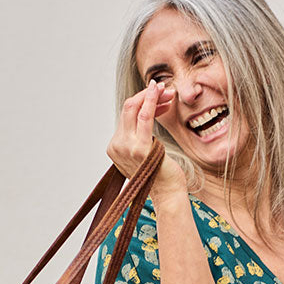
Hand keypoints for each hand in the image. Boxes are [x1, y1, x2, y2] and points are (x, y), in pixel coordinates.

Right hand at [106, 79, 186, 198]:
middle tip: (164, 89)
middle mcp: (117, 146)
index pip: (126, 116)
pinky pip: (144, 117)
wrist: (168, 193)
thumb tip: (146, 110)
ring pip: (134, 109)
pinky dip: (151, 101)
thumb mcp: (144, 151)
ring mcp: (127, 148)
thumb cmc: (160, 173)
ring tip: (167, 91)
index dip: (142, 102)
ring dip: (151, 96)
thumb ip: (139, 135)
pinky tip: (158, 91)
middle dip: (146, 95)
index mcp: (115, 148)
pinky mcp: (140, 148)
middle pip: (128, 109)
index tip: (158, 96)